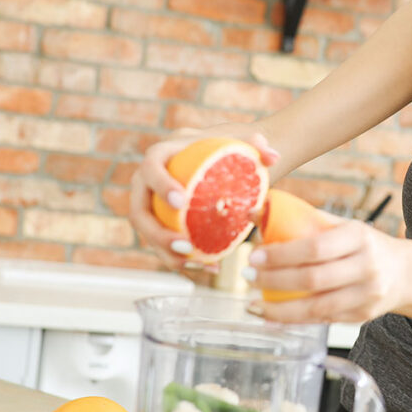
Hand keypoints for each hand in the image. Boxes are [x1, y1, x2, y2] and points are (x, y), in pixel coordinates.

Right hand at [128, 126, 279, 270]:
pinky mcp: (161, 224)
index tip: (181, 202)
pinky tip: (210, 268)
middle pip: (139, 211)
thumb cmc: (230, 149)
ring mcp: (152, 205)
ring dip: (167, 253)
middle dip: (157, 233)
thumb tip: (272, 157)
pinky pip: (164, 246)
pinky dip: (183, 260)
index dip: (160, 185)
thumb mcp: (244, 143)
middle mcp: (148, 182)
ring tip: (195, 261)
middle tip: (185, 246)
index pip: (150, 166)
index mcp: (164, 154)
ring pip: (148, 234)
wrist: (223, 159)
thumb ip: (259, 145)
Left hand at [244, 219, 409, 323]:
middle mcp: (366, 267)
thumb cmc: (364, 246)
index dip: (281, 254)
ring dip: (279, 309)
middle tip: (248, 276)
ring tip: (253, 304)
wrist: (404, 273)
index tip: (255, 255)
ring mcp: (366, 295)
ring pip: (316, 308)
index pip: (315, 247)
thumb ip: (302, 220)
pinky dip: (293, 321)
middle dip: (274, 280)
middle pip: (313, 279)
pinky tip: (272, 317)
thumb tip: (255, 213)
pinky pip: (321, 320)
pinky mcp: (361, 316)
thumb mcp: (342, 226)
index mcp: (359, 237)